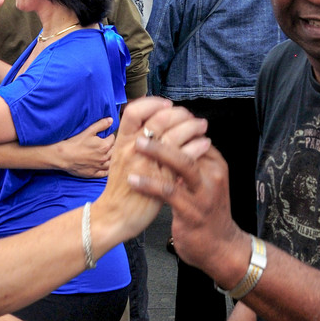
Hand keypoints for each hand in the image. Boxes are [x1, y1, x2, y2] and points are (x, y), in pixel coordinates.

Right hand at [54, 118, 113, 178]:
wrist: (64, 156)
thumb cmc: (75, 143)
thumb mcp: (88, 131)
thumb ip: (101, 125)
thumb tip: (111, 120)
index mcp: (104, 146)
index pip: (113, 139)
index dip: (109, 136)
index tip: (105, 136)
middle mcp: (104, 157)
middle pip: (114, 151)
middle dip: (111, 147)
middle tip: (105, 144)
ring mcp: (99, 166)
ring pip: (111, 163)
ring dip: (111, 158)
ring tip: (106, 154)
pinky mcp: (94, 173)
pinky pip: (105, 173)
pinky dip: (107, 170)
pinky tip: (105, 167)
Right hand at [96, 100, 209, 241]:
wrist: (115, 216)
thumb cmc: (121, 187)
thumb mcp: (121, 158)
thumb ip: (134, 142)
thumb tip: (153, 124)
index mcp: (121, 141)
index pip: (134, 111)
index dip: (152, 103)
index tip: (167, 104)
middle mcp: (132, 149)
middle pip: (158, 119)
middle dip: (179, 114)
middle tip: (191, 116)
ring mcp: (146, 164)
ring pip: (173, 135)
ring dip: (191, 127)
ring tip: (201, 126)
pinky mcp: (161, 180)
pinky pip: (182, 157)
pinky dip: (196, 147)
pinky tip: (204, 144)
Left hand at [130, 126, 249, 286]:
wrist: (220, 248)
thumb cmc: (204, 211)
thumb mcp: (201, 182)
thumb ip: (190, 160)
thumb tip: (169, 136)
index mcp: (214, 163)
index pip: (195, 134)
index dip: (172, 123)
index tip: (150, 116)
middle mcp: (213, 174)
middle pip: (191, 143)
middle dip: (166, 130)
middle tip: (143, 125)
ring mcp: (205, 193)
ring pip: (183, 164)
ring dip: (158, 152)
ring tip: (136, 145)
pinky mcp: (193, 211)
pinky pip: (170, 193)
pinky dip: (150, 184)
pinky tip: (133, 180)